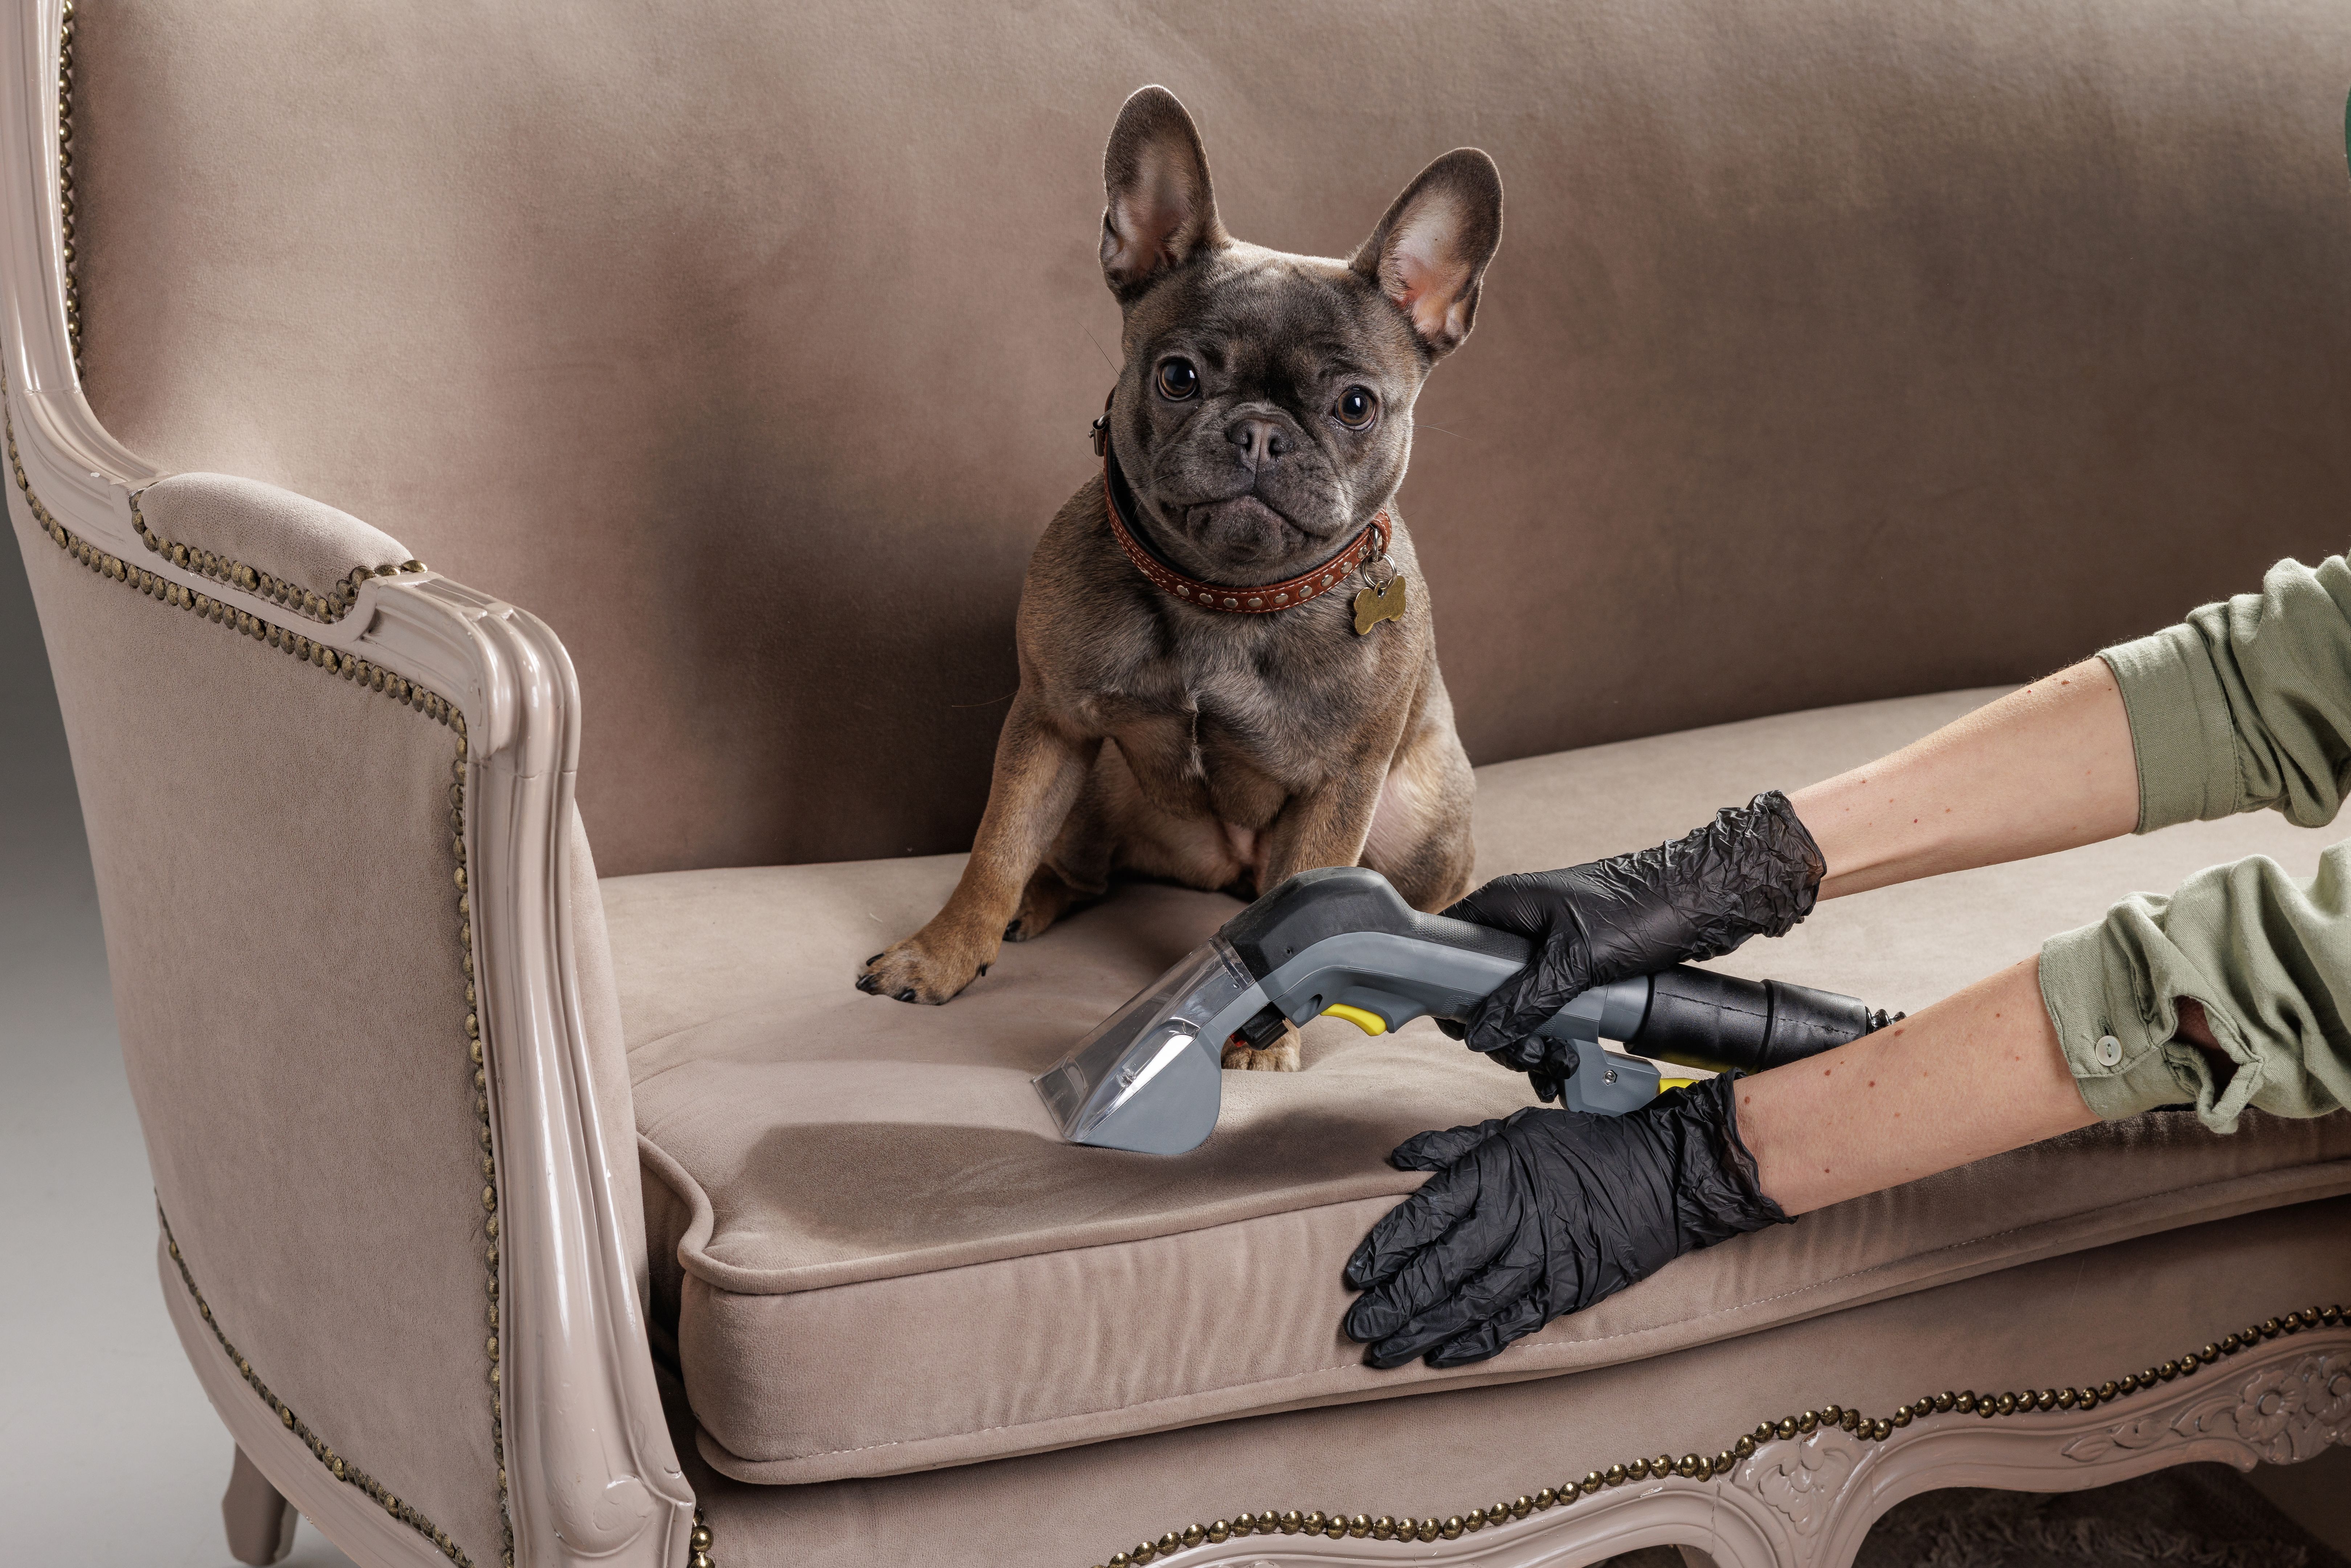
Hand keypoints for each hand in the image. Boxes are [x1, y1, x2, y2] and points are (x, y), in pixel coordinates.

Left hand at [1342, 1074, 1788, 1367]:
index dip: (1386, 1249)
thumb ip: (1452, 1145)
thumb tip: (1396, 1158)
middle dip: (1392, 1303)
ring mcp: (1538, 1260)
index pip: (1424, 1216)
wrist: (1661, 1175)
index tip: (1356, 1274)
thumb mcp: (1513, 1128)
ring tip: (1386, 1354)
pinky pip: (1512, 1323)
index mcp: (1491, 1176)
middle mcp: (1510, 1220)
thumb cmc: (1582, 1147)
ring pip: (1469, 1303)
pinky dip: (1476, 1343)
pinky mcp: (1564, 1290)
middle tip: (1357, 1328)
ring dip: (1423, 1332)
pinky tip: (1443, 1357)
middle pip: (1439, 1268)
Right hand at [1441, 791, 1824, 1087]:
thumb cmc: (1644, 910)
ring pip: (1516, 1002)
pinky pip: (1548, 1006)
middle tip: (1524, 1057)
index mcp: (1506, 905)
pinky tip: (1569, 1060)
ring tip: (1553, 1065)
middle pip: (1480, 986)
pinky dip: (1554, 1035)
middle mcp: (1520, 923)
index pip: (1446, 945)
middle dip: (1499, 1031)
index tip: (1462, 1029)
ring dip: (1529, 1041)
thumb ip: (1526, 999)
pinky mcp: (1575, 965)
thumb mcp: (1578, 961)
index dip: (1444, 990)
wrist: (1706, 900)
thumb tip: (1480, 1033)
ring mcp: (1547, 944)